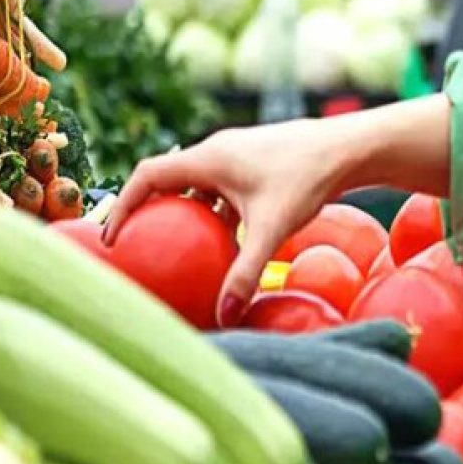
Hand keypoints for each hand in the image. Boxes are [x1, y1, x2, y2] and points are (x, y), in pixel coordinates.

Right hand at [104, 120, 348, 324]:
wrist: (348, 149)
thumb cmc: (308, 182)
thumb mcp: (271, 231)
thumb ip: (245, 273)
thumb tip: (223, 314)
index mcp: (207, 159)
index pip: (147, 177)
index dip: (124, 205)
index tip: (114, 238)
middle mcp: (216, 152)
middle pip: (167, 180)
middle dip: (148, 211)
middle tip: (136, 245)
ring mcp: (237, 157)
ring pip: (196, 186)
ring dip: (183, 213)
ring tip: (174, 248)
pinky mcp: (255, 165)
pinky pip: (221, 190)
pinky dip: (214, 213)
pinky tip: (224, 243)